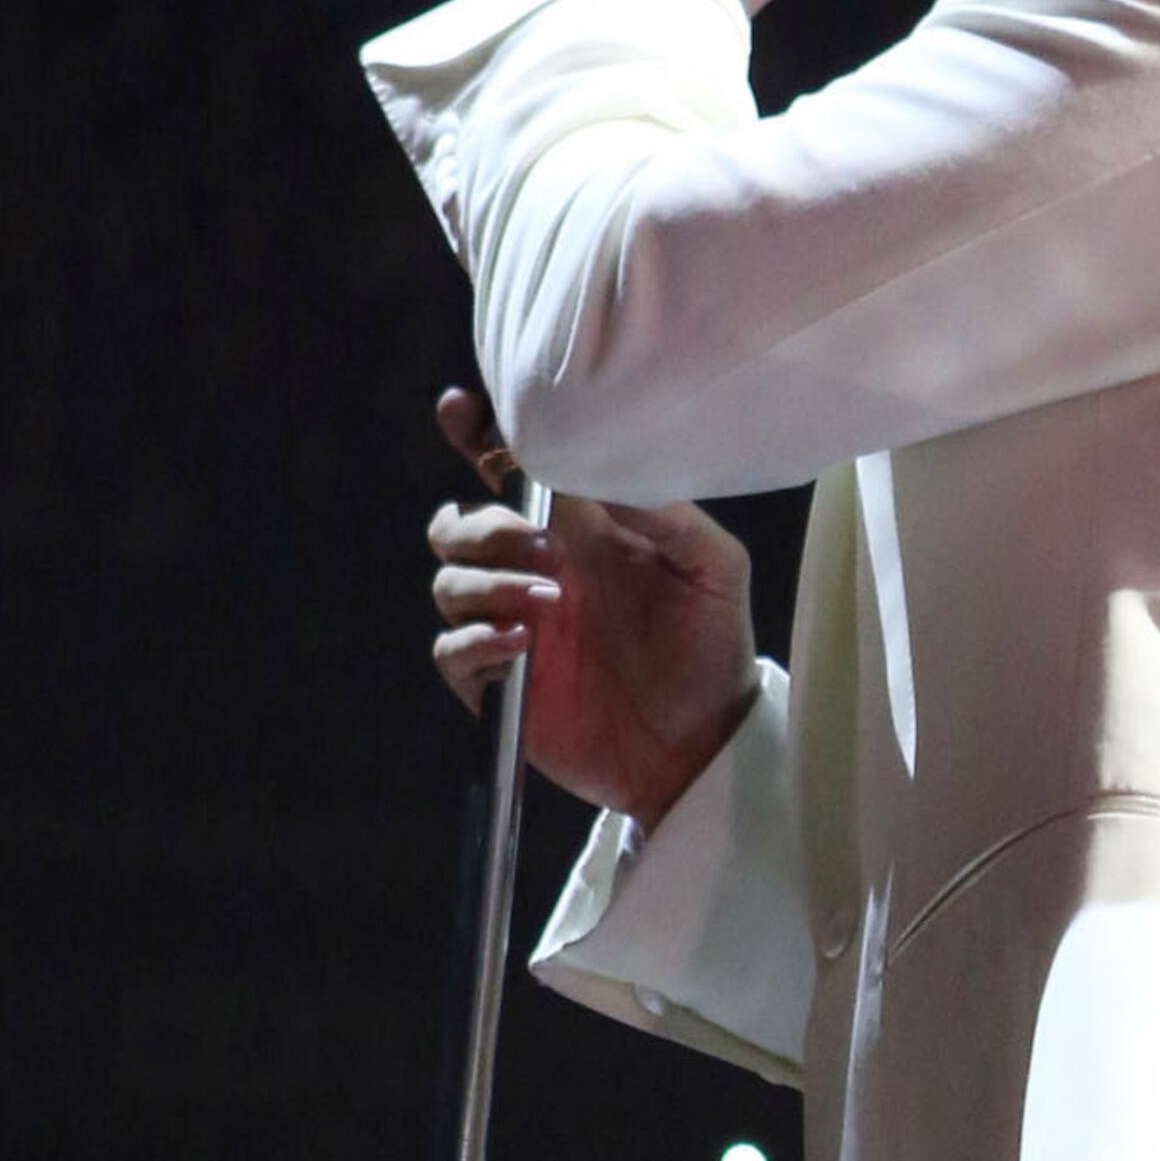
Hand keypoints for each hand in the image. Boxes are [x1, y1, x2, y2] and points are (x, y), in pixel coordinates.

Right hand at [428, 390, 756, 818]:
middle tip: (543, 547)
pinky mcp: (500, 687)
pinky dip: (475, 641)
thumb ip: (663, 509)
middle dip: (484, 526)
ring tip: (549, 602)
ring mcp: (512, 627)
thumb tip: (597, 463)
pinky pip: (451, 652)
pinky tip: (524, 644)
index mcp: (577, 529)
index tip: (464, 416)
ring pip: (447, 583)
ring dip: (487, 583)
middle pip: (457, 524)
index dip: (474, 436)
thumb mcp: (710, 565)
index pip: (505, 470)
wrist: (707, 744)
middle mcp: (534, 571)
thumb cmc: (712, 646)